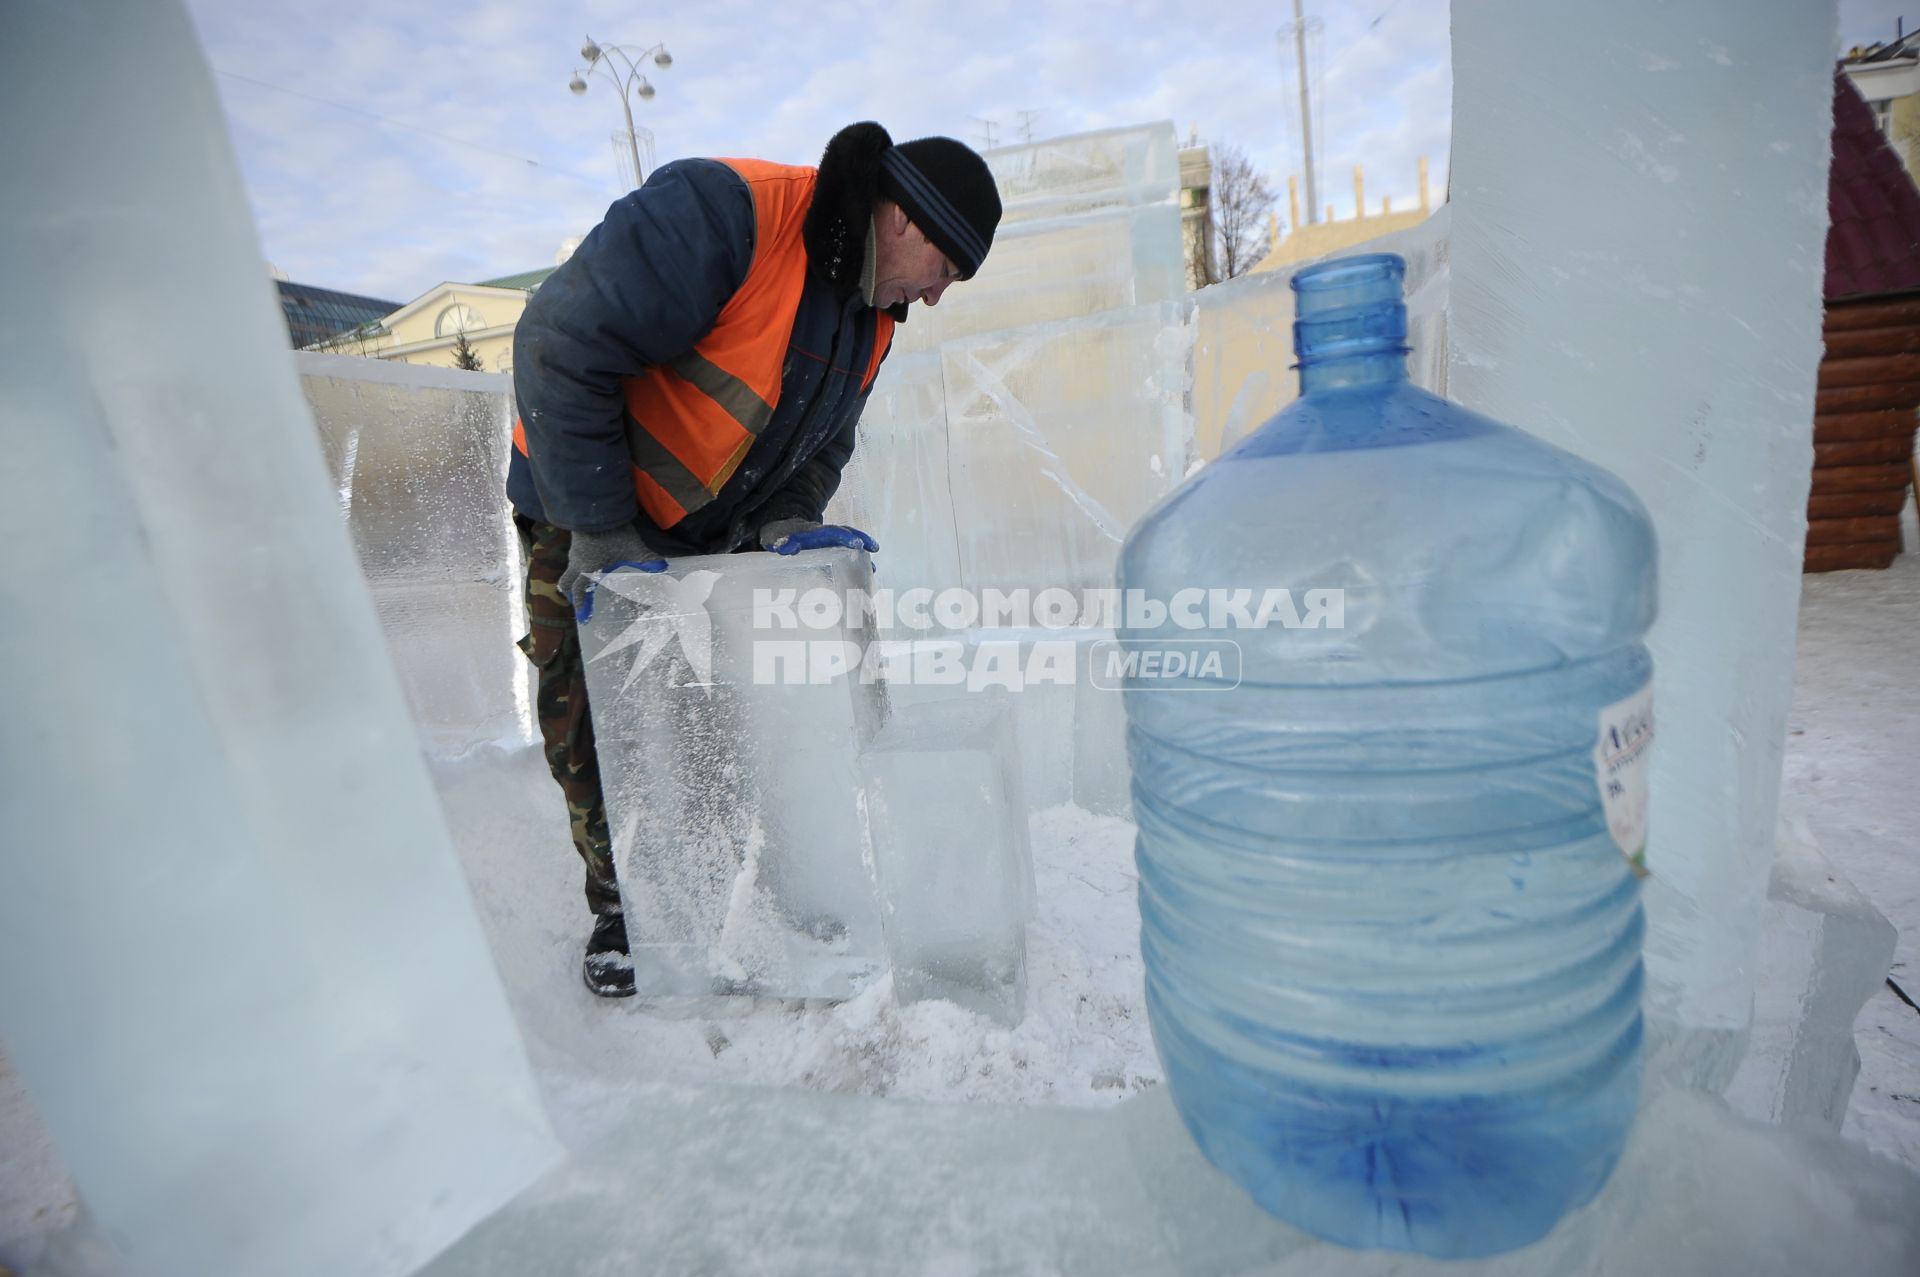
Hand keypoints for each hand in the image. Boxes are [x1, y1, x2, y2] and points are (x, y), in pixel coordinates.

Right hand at [558, 526, 667, 623]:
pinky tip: (592, 562)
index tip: (584, 618)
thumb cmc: (612, 532)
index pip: (579, 591)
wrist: (597, 506)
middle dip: (571, 593)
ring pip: (570, 569)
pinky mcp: (578, 539)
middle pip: (567, 582)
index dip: (581, 606)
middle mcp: (576, 561)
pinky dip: (579, 565)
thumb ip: (647, 560)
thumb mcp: (633, 548)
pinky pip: (574, 557)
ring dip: (575, 578)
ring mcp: (575, 549)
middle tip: (578, 601)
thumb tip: (663, 568)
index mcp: (587, 568)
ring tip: (586, 584)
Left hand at [758, 518, 878, 555]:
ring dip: (863, 546)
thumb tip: (785, 548)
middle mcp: (823, 534)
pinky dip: (859, 558)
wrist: (781, 529)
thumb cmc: (778, 537)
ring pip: (848, 540)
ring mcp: (827, 540)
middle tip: (873, 548)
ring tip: (874, 561)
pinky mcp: (830, 548)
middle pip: (844, 533)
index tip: (856, 544)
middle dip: (859, 539)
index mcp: (811, 533)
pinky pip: (847, 550)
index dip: (843, 538)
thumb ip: (781, 543)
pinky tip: (869, 571)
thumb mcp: (775, 539)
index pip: (830, 533)